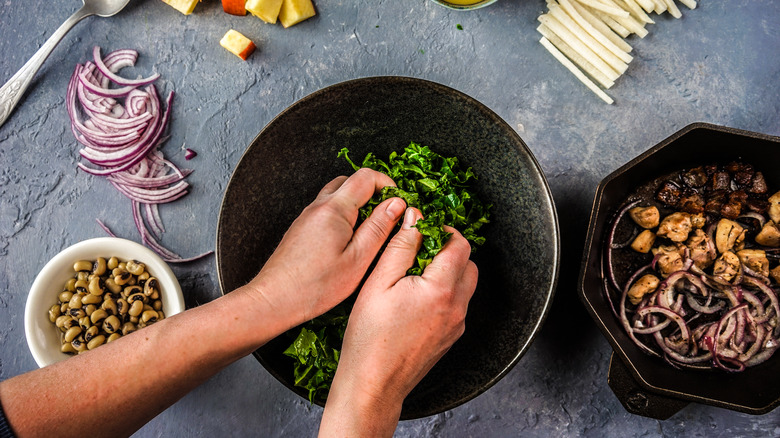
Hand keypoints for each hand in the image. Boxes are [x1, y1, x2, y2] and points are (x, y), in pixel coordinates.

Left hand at [243, 168, 405, 327]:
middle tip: (388, 216)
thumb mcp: (358, 259)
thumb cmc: (316, 286)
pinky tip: (350, 242)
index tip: (400, 203)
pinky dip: (344, 216)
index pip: (366, 177)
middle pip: (350, 182)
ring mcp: (307, 217)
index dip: (388, 185)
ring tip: (371, 231)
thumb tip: (397, 204)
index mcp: (334, 209)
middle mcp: (318, 206)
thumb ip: (380, 228)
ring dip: (358, 205)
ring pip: (337, 196)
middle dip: (373, 192)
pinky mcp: (302, 229)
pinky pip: (327, 211)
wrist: (274, 300)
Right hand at [320, 208, 477, 436]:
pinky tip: (415, 299)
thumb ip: (400, 246)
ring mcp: (457, 324)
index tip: (423, 230)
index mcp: (441, 289)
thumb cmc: (369, 337)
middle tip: (418, 251)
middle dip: (448, 250)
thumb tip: (415, 218)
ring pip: (465, 284)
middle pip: (468, 263)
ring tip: (414, 276)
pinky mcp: (451, 337)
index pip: (460, 244)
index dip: (443, 231)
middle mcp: (457, 307)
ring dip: (447, 272)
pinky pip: (457, 304)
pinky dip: (444, 293)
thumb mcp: (378, 283)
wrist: (373, 385)